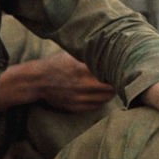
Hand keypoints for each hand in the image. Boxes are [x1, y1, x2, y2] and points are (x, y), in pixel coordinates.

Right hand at [0, 52, 114, 111]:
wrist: (37, 81)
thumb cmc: (57, 63)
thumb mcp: (73, 54)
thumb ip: (91, 54)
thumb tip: (110, 50)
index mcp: (82, 69)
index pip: (109, 74)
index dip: (118, 73)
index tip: (121, 69)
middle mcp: (81, 86)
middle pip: (110, 89)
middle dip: (116, 83)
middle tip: (118, 77)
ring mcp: (78, 99)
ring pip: (105, 99)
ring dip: (110, 92)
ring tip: (109, 84)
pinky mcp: (75, 108)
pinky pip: (95, 106)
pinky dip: (100, 100)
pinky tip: (98, 92)